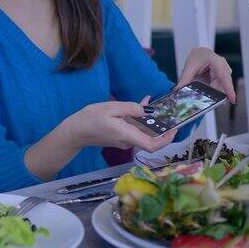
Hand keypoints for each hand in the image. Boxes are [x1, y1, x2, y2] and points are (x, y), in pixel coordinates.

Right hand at [60, 100, 176, 151]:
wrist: (74, 131)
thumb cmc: (90, 119)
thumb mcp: (111, 108)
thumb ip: (132, 108)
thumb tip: (147, 111)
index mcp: (127, 135)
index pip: (152, 145)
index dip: (166, 139)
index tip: (174, 128)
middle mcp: (128, 142)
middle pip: (150, 138)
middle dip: (159, 125)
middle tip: (165, 109)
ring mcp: (124, 141)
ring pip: (142, 133)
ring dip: (148, 120)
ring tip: (148, 101)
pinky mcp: (120, 138)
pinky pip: (134, 130)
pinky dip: (139, 120)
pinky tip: (138, 106)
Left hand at [176, 47, 235, 102]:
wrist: (200, 53)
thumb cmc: (197, 57)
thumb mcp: (189, 67)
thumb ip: (184, 79)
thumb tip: (178, 90)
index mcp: (217, 62)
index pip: (224, 77)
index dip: (229, 89)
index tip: (232, 99)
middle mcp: (224, 67)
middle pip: (223, 85)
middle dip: (218, 95)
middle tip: (210, 103)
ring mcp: (225, 73)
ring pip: (222, 88)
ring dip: (214, 94)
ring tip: (206, 98)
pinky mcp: (223, 78)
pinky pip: (220, 88)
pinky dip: (214, 93)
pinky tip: (208, 96)